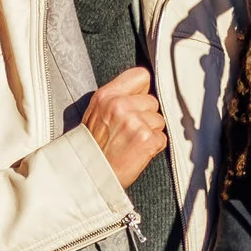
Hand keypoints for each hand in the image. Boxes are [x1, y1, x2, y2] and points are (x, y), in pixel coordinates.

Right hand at [83, 67, 167, 189]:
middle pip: (153, 101)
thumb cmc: (92, 148)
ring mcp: (134, 121)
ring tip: (131, 142)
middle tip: (129, 130)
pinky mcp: (146, 139)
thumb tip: (141, 91)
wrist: (89, 175)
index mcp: (106, 96)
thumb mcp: (95, 113)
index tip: (139, 101)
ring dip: (150, 132)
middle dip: (146, 116)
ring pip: (159, 120)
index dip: (142, 90)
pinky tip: (137, 151)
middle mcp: (120, 105)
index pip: (141, 76)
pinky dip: (153, 147)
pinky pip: (162, 138)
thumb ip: (116, 98)